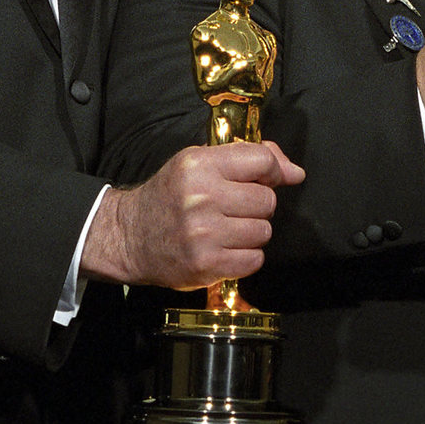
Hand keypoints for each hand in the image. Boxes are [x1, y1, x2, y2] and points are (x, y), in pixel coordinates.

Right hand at [82, 140, 304, 288]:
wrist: (130, 236)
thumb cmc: (170, 197)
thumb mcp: (198, 163)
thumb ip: (246, 158)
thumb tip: (294, 172)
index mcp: (199, 165)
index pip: (262, 160)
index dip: (273, 171)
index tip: (267, 179)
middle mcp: (201, 197)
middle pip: (267, 200)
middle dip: (258, 206)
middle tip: (235, 209)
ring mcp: (203, 234)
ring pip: (263, 231)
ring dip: (252, 233)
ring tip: (228, 230)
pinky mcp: (206, 265)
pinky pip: (255, 260)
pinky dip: (246, 257)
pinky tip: (225, 249)